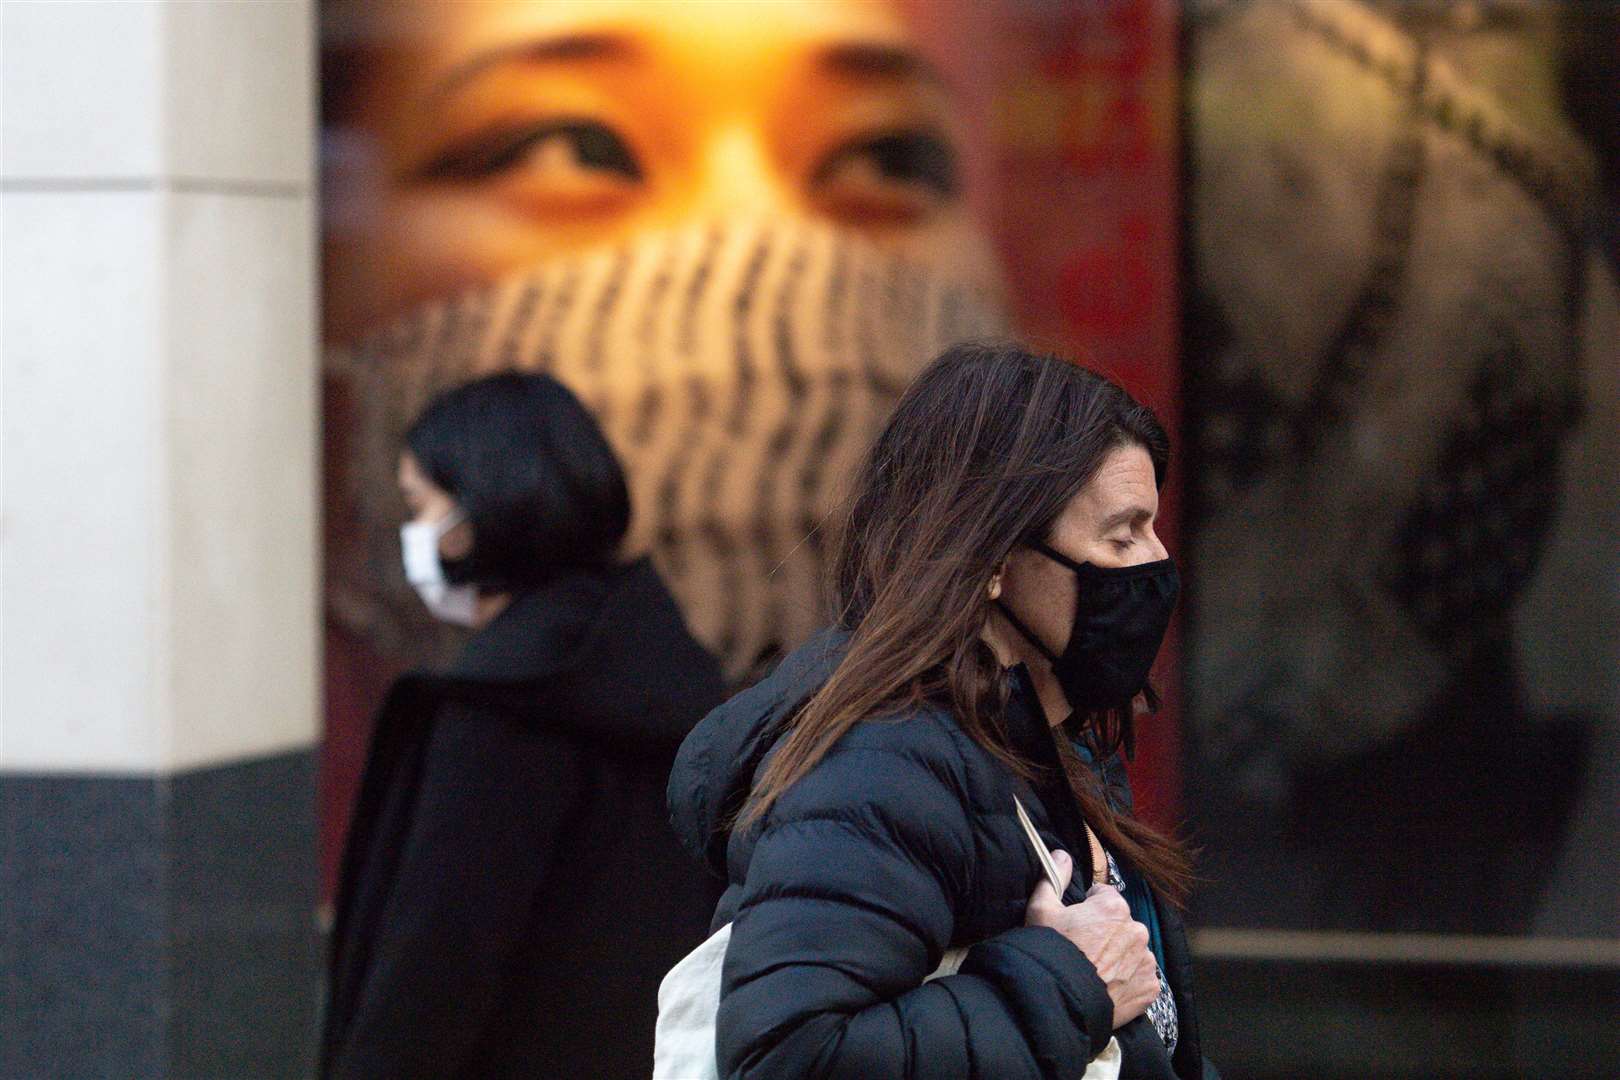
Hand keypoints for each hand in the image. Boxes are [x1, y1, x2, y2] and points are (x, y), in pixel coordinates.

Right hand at [1025, 849, 1158, 1028]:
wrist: (1060, 1001)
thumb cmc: (1050, 951)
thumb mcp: (1041, 909)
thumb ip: (1054, 876)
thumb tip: (1062, 854)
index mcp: (1114, 907)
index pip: (1104, 897)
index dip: (1087, 910)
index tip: (1075, 926)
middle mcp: (1137, 930)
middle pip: (1121, 925)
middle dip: (1106, 934)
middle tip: (1083, 951)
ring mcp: (1146, 961)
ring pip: (1133, 952)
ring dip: (1120, 958)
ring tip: (1095, 972)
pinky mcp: (1150, 988)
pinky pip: (1141, 979)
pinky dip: (1129, 982)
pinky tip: (1108, 988)